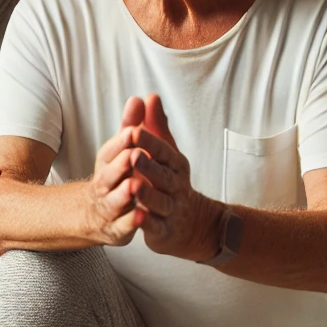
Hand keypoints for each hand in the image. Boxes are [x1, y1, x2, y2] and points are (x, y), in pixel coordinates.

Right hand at [85, 97, 146, 246]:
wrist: (95, 215)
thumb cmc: (114, 177)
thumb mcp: (122, 150)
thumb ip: (132, 126)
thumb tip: (141, 98)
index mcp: (106, 165)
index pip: (110, 151)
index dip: (121, 142)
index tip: (133, 130)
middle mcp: (104, 185)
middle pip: (109, 175)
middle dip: (120, 165)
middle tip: (133, 155)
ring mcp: (108, 208)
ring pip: (114, 201)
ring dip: (124, 194)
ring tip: (134, 185)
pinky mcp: (116, 229)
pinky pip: (122, 226)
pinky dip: (131, 222)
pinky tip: (142, 216)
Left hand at [131, 94, 221, 260]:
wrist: (192, 224)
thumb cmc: (171, 181)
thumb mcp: (166, 153)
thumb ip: (155, 126)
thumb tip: (150, 96)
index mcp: (175, 164)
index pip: (163, 150)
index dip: (149, 141)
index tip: (134, 130)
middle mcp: (176, 186)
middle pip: (163, 175)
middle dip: (149, 165)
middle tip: (134, 155)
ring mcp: (172, 208)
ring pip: (160, 201)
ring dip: (148, 194)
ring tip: (134, 186)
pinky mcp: (165, 230)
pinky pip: (156, 225)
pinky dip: (147, 222)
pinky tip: (137, 216)